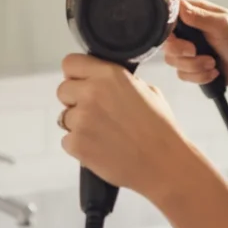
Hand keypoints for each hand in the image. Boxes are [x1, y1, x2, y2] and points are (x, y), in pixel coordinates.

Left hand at [57, 53, 191, 199]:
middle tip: (94, 113)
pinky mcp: (76, 144)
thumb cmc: (160, 128)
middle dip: (74, 101)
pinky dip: (79, 146)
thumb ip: (119, 82)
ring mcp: (81, 119)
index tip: (81, 83)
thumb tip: (104, 83)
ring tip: (103, 134)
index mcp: (109, 75)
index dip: (75, 75)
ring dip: (78, 125)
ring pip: (65, 117)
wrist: (164, 163)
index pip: (70, 63)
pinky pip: (67, 140)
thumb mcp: (147, 90)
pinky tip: (100, 148)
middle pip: (63, 90)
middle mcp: (91, 92)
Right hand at [163, 0, 227, 92]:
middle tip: (195, 51)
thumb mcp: (223, 24)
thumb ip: (199, 16)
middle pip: (166, 40)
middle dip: (180, 50)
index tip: (178, 34)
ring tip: (212, 64)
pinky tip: (213, 72)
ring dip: (194, 66)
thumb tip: (177, 5)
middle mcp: (188, 29)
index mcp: (194, 11)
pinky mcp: (190, 67)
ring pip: (172, 59)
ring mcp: (187, 49)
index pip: (170, 12)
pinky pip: (182, 74)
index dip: (169, 25)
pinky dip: (198, 76)